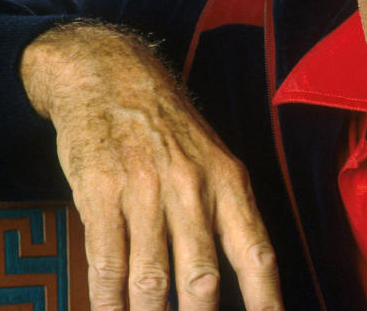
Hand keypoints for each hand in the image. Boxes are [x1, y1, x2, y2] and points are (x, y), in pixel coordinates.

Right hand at [22, 21, 282, 310]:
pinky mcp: (101, 192)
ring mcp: (144, 189)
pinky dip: (108, 300)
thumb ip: (225, 214)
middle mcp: (191, 186)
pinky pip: (107, 260)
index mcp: (229, 180)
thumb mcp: (213, 159)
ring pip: (151, 278)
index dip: (265, 297)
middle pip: (201, 276)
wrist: (112, 78)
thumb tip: (242, 277)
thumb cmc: (168, 128)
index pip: (256, 251)